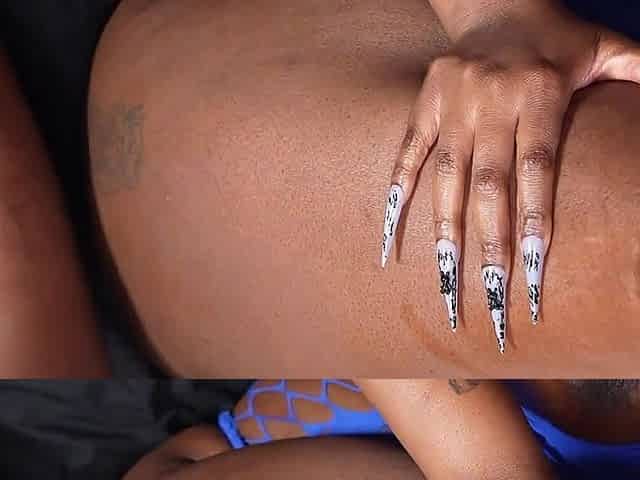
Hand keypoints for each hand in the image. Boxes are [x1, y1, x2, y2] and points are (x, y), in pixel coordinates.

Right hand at [380, 1, 639, 351]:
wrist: (496, 4)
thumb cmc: (555, 38)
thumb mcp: (607, 49)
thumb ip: (638, 74)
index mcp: (538, 91)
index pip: (536, 166)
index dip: (535, 216)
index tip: (534, 268)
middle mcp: (491, 100)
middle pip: (488, 183)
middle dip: (490, 241)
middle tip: (493, 294)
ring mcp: (451, 104)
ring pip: (445, 178)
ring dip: (444, 231)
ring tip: (446, 279)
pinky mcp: (424, 106)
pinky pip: (407, 155)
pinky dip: (398, 195)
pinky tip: (391, 236)